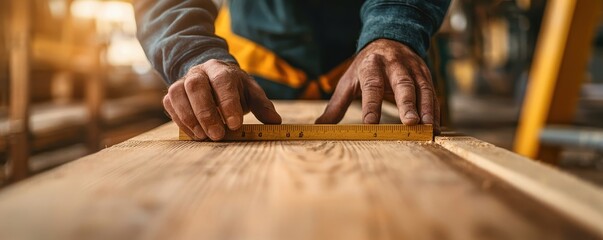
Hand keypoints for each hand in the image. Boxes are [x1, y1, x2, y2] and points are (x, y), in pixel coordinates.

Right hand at [164, 59, 281, 140]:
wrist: (210, 78)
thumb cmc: (234, 89)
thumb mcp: (250, 93)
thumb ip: (262, 106)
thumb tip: (275, 121)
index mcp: (221, 69)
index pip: (223, 82)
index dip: (228, 103)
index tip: (235, 125)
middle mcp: (199, 72)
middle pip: (196, 86)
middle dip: (206, 112)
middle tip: (218, 135)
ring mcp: (183, 81)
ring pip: (179, 93)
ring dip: (190, 117)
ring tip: (204, 137)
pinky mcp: (172, 94)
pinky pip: (170, 104)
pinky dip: (181, 121)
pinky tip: (194, 134)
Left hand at [316, 39, 438, 130]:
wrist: (389, 41)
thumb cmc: (365, 68)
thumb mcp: (348, 82)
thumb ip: (336, 106)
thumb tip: (319, 127)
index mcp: (371, 66)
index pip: (371, 86)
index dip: (371, 104)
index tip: (370, 124)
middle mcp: (394, 65)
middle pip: (402, 84)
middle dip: (407, 103)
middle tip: (410, 122)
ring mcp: (413, 68)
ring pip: (422, 88)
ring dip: (426, 108)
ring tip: (427, 127)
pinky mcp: (425, 74)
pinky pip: (432, 93)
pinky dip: (434, 110)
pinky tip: (435, 126)